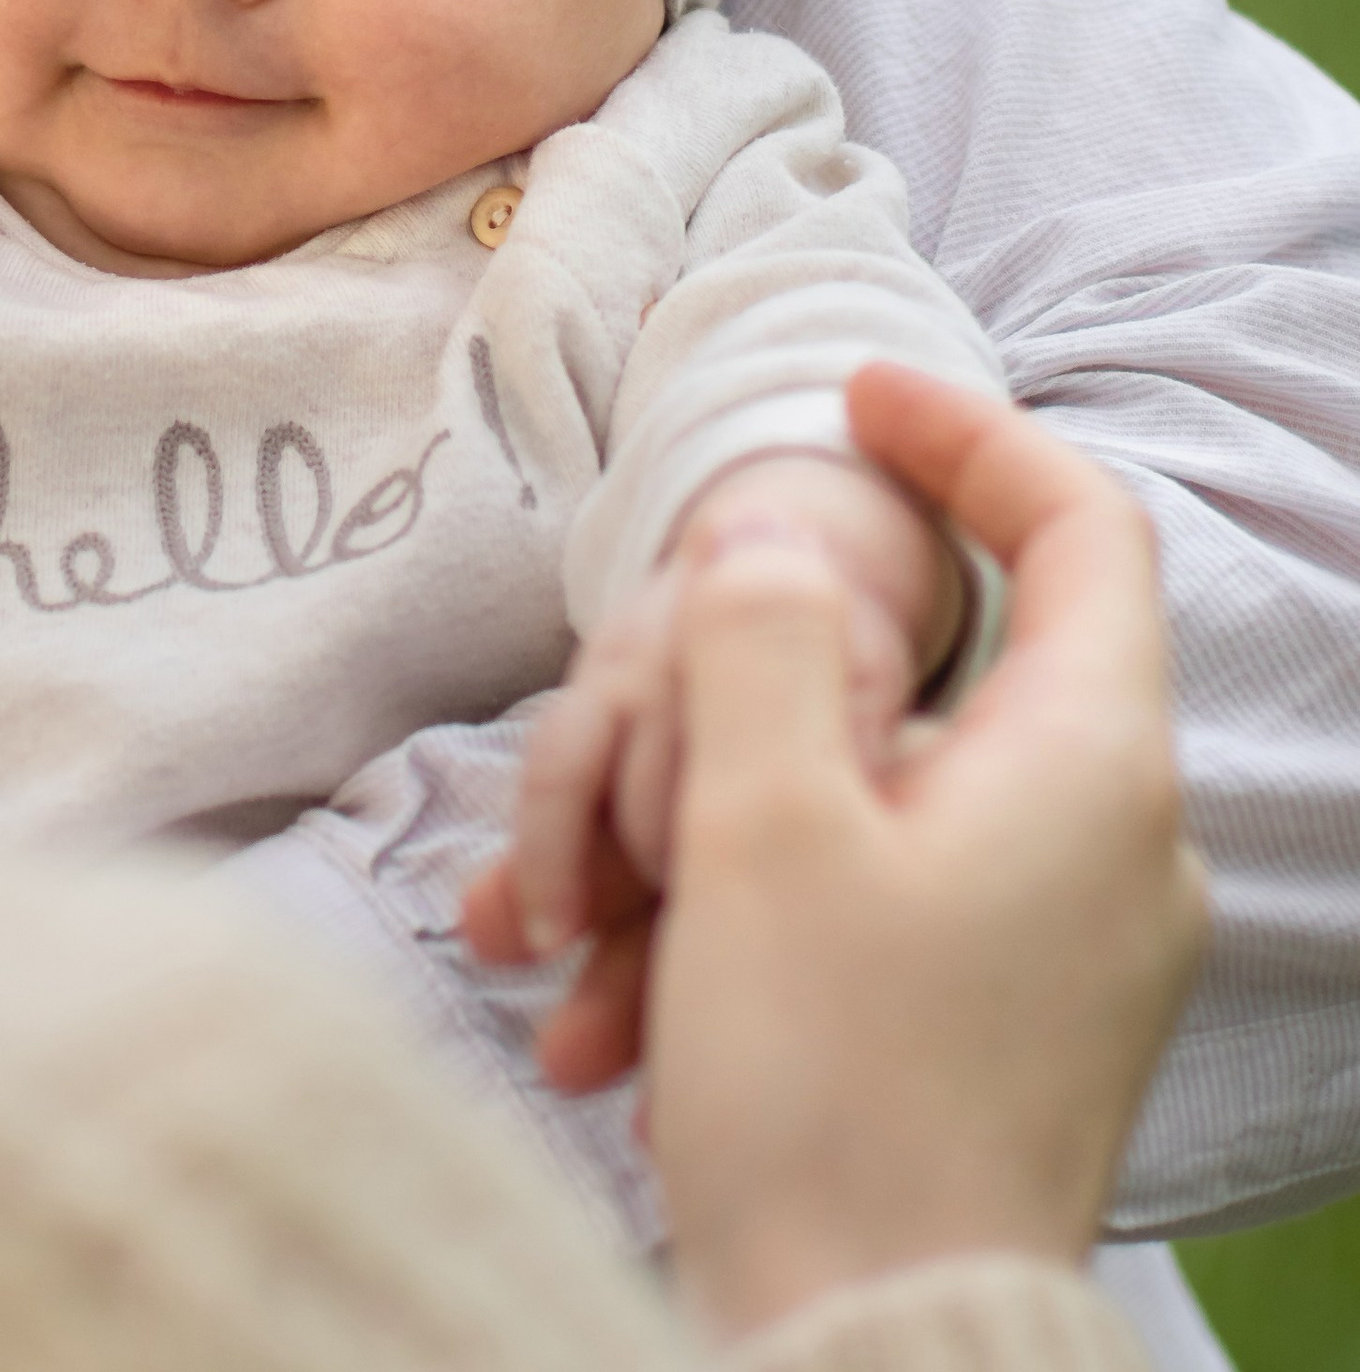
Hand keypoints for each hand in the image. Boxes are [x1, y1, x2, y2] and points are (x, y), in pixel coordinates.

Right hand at [467, 369, 1205, 1340]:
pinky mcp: (991, 1038)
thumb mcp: (761, 821)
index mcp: (1089, 767)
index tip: (852, 394)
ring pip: (856, 810)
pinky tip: (605, 1010)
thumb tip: (771, 535)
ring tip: (566, 926)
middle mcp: (1103, 850)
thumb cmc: (830, 1092)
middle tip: (618, 749)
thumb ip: (762, 635)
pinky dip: (730, 932)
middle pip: (919, 679)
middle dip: (734, 698)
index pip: (1078, 524)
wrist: (868, 1365)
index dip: (965, 435)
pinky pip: (853, 922)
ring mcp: (1055, 954)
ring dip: (694, 839)